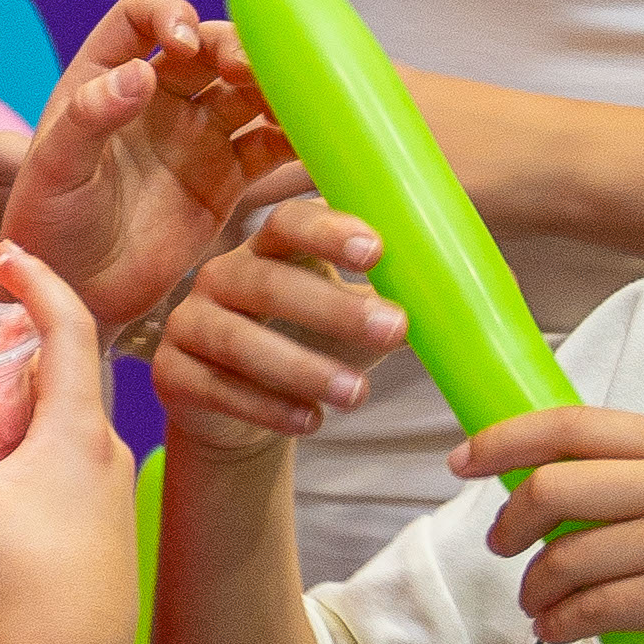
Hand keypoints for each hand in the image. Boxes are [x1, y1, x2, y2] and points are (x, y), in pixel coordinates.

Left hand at [0, 0, 299, 337]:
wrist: (76, 293)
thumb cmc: (47, 227)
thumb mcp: (55, 171)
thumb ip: (89, 119)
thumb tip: (138, 73)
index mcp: (104, 78)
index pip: (140, 17)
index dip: (168, 13)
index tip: (183, 41)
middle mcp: (157, 96)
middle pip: (212, 47)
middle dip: (239, 48)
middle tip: (254, 72)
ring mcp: (198, 134)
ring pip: (251, 90)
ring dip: (280, 86)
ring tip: (304, 98)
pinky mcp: (229, 175)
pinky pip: (274, 143)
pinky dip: (301, 136)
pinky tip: (324, 138)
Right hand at [0, 246, 130, 643]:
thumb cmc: (28, 579)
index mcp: (80, 429)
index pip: (70, 329)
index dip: (41, 284)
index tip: (9, 255)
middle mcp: (106, 451)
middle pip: (69, 374)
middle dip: (25, 346)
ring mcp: (107, 492)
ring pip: (68, 423)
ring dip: (30, 399)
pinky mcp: (98, 528)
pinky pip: (67, 462)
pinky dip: (34, 444)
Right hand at [146, 197, 398, 460]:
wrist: (247, 411)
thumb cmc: (312, 349)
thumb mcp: (353, 321)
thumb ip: (392, 301)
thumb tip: (473, 290)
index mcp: (267, 249)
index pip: (289, 223)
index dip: (328, 232)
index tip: (377, 251)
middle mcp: (218, 277)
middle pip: (265, 282)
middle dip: (332, 308)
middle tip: (395, 328)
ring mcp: (187, 324)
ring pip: (237, 340)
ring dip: (302, 367)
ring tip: (360, 394)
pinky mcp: (170, 373)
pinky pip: (215, 387)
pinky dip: (266, 407)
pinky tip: (311, 421)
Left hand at [461, 401, 643, 643]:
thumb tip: (560, 483)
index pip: (573, 425)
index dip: (504, 439)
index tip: (461, 460)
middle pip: (554, 484)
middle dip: (510, 520)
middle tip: (501, 548)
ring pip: (567, 553)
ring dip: (535, 585)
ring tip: (539, 605)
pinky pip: (593, 606)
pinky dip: (559, 622)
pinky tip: (557, 630)